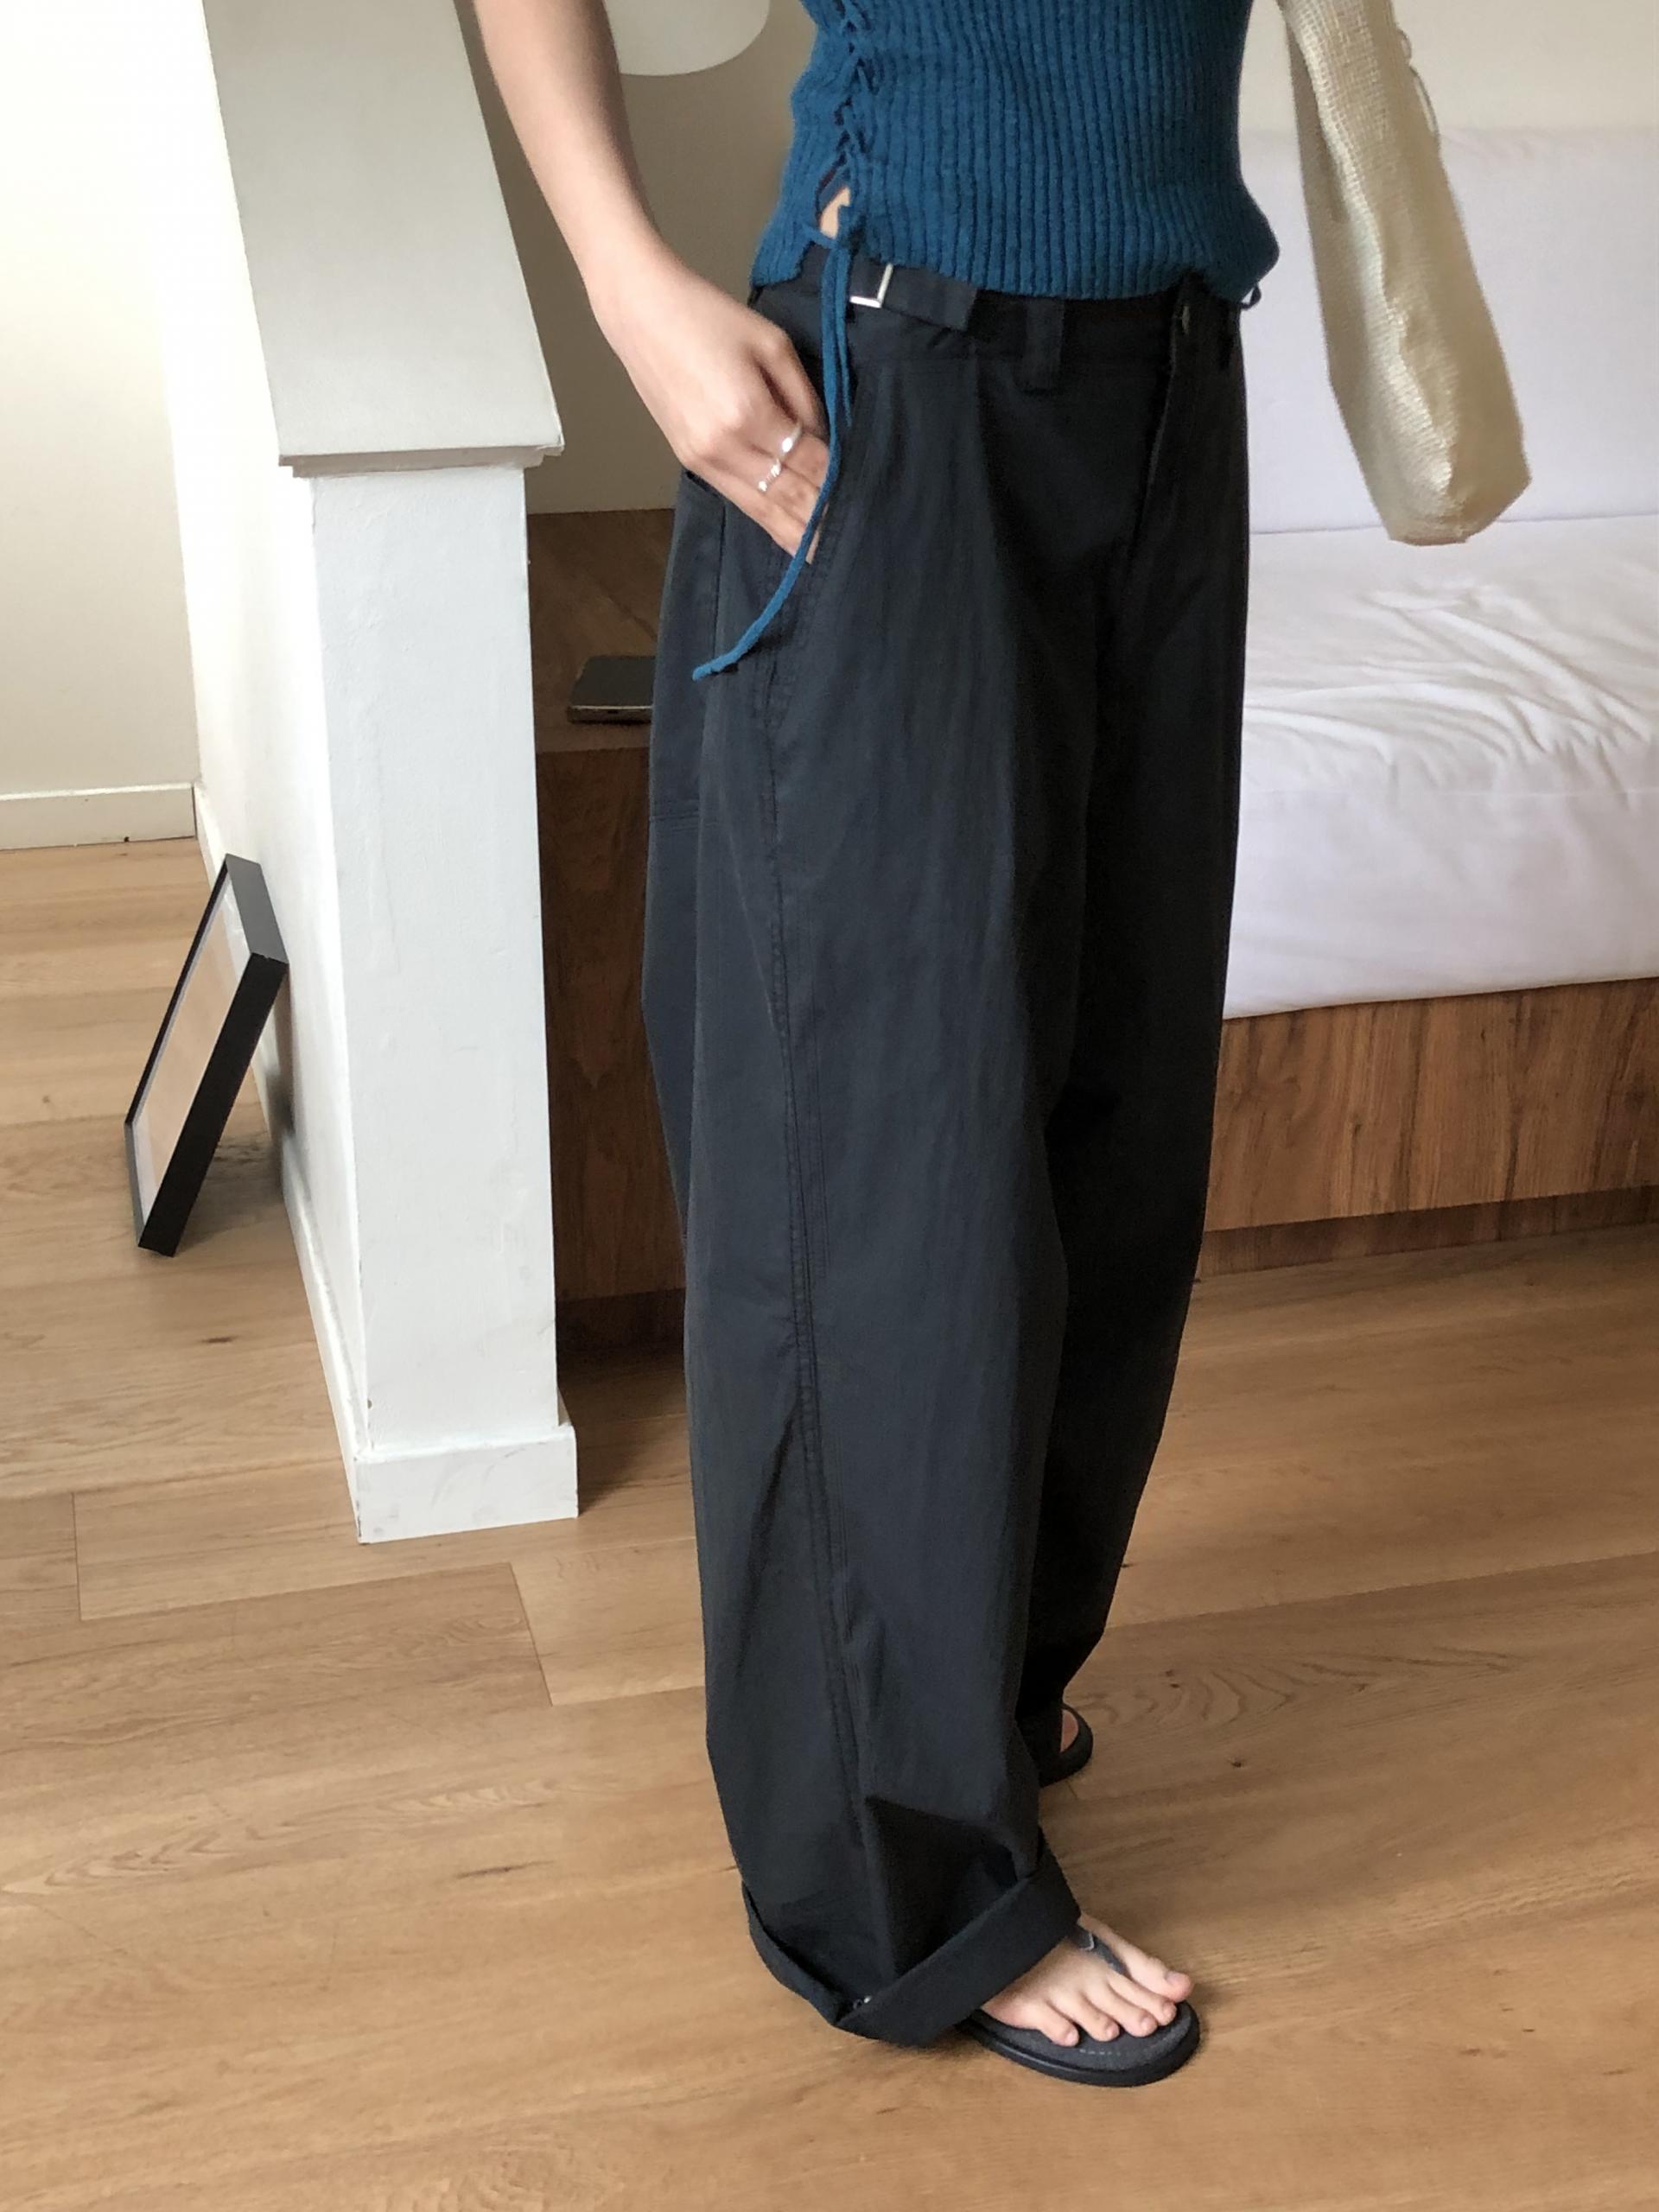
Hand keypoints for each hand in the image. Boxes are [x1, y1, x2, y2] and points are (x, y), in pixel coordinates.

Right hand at [592, 244, 830, 558]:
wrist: (641, 313)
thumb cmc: (711, 317)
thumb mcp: (772, 344)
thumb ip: (803, 397)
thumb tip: (824, 441)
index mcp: (748, 411)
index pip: (808, 460)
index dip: (837, 481)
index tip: (865, 498)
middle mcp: (725, 445)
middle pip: (786, 493)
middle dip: (820, 517)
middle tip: (853, 541)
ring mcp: (703, 459)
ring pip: (761, 508)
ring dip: (794, 532)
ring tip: (823, 556)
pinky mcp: (690, 461)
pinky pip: (738, 500)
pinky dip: (767, 520)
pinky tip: (787, 535)